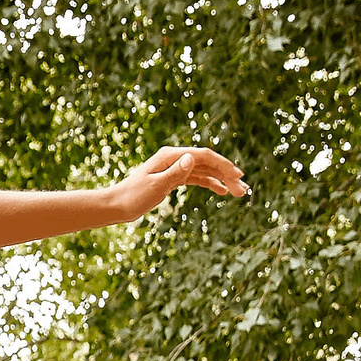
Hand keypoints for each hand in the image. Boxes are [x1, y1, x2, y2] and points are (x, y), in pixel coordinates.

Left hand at [116, 145, 250, 220]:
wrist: (117, 205)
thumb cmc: (133, 196)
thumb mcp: (155, 185)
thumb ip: (175, 172)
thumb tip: (192, 157)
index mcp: (171, 155)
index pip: (203, 156)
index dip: (223, 165)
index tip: (238, 177)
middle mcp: (174, 158)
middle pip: (207, 163)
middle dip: (227, 175)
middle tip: (244, 190)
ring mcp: (174, 167)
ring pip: (204, 171)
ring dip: (222, 180)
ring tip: (239, 193)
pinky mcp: (173, 178)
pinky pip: (196, 178)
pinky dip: (210, 183)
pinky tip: (222, 191)